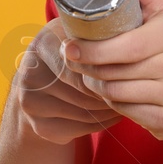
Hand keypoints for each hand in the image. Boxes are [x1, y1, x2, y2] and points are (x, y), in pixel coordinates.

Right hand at [13, 18, 121, 144]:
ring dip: (111, 108)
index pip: (79, 64)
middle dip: (111, 91)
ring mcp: (31, 103)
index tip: (127, 69)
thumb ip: (97, 36)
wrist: (41, 79)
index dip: (105, 70)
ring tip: (127, 99)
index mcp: (42, 44)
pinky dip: (103, 122)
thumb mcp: (80, 34)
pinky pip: (82, 128)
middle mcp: (30, 74)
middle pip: (83, 91)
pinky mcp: (40, 127)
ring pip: (86, 112)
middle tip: (132, 89)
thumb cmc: (73, 50)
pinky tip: (114, 113)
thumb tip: (129, 45)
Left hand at [61, 0, 162, 142]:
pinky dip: (115, 104)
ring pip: (117, 96)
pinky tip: (117, 93)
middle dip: (89, 68)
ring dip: (98, 86)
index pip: (126, 46)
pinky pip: (127, 114)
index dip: (93, 49)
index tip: (72, 47)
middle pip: (116, 73)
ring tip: (94, 75)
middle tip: (78, 61)